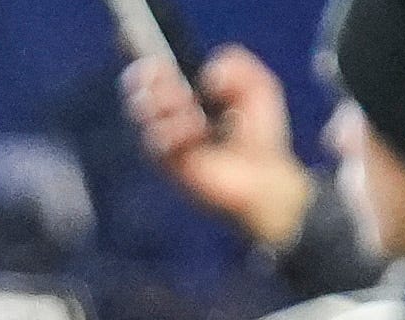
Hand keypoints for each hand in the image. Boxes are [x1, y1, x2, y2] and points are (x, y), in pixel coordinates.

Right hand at [125, 43, 316, 252]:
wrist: (264, 174)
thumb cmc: (259, 134)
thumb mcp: (258, 88)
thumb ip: (237, 67)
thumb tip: (207, 75)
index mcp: (188, 97)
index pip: (156, 77)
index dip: (150, 67)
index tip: (156, 61)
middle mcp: (171, 118)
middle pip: (141, 93)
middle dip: (153, 84)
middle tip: (174, 85)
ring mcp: (166, 141)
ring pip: (145, 114)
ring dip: (166, 105)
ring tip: (192, 110)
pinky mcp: (167, 163)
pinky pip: (157, 141)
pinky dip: (176, 131)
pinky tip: (197, 131)